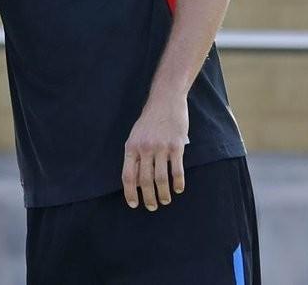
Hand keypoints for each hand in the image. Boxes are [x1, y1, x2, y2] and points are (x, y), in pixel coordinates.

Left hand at [121, 94, 188, 210]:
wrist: (165, 101)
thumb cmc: (149, 120)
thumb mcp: (136, 136)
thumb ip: (135, 155)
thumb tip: (136, 180)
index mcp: (131, 147)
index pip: (128, 176)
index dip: (130, 193)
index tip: (134, 204)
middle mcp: (145, 149)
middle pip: (145, 181)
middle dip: (148, 198)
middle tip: (152, 207)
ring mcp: (161, 148)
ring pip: (161, 179)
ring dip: (163, 194)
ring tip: (165, 200)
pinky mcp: (176, 146)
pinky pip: (177, 170)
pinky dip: (178, 183)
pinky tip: (179, 189)